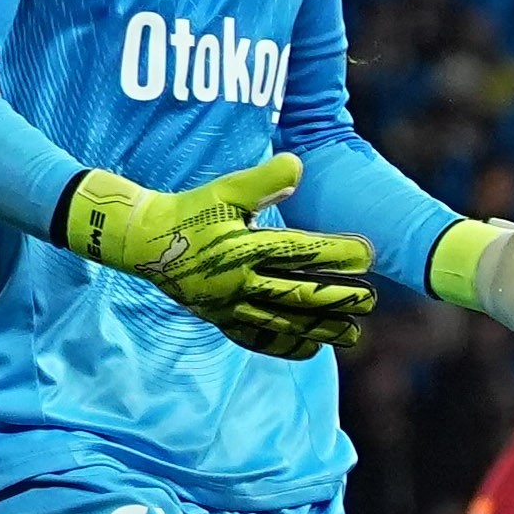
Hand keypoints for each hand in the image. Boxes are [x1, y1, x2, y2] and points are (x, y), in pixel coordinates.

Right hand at [58, 153, 375, 359]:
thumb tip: (298, 165)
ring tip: (353, 334)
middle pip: (297, 294)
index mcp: (243, 247)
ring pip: (282, 321)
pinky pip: (256, 337)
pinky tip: (312, 348)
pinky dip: (285, 344)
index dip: (335, 253)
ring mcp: (229, 304)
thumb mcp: (223, 190)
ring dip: (320, 328)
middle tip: (370, 301)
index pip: (299, 252)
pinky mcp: (220, 317)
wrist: (143, 242)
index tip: (368, 255)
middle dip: (337, 298)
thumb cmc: (188, 210)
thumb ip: (262, 181)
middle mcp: (239, 281)